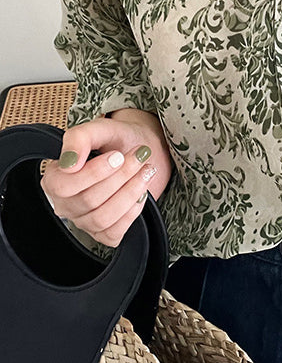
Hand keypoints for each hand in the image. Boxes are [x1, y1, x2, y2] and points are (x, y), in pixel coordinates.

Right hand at [41, 115, 173, 247]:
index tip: (118, 156)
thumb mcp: (99, 129)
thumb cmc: (116, 140)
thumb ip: (79, 138)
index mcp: (55, 177)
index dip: (93, 173)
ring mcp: (83, 221)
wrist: (140, 150)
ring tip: (146, 171)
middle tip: (139, 156)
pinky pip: (114, 233)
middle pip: (88, 201)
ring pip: (102, 219)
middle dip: (120, 177)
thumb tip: (69, 163)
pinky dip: (132, 212)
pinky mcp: (103, 233)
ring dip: (130, 193)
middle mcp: (65, 203)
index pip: (63, 186)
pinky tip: (141, 193)